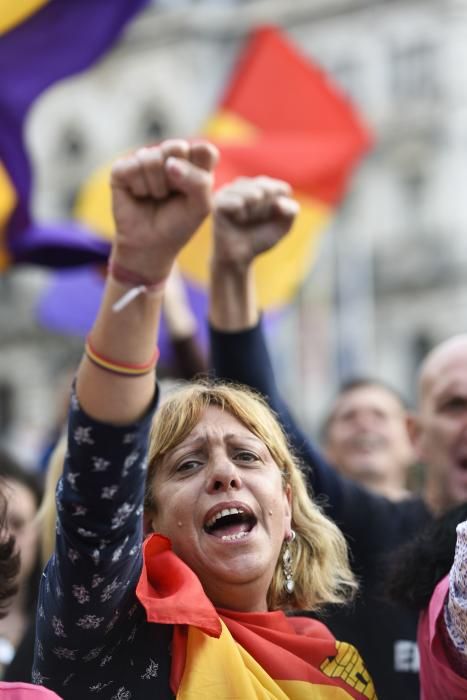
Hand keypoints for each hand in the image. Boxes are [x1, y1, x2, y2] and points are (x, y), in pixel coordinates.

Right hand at [110, 139, 217, 281]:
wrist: (150, 245)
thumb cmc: (179, 224)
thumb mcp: (201, 206)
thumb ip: (199, 181)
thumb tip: (169, 164)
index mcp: (193, 163)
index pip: (204, 150)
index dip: (200, 170)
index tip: (194, 192)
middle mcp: (168, 157)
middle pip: (177, 147)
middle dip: (177, 178)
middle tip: (172, 195)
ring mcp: (144, 160)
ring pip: (153, 158)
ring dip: (157, 187)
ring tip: (156, 198)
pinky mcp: (123, 168)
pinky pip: (133, 167)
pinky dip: (140, 188)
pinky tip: (140, 196)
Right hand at [212, 176, 298, 269]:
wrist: (239, 257)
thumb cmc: (260, 238)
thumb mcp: (283, 226)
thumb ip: (291, 211)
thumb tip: (278, 203)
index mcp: (262, 185)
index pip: (282, 189)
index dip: (279, 208)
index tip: (268, 219)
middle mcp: (245, 184)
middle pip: (269, 190)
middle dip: (266, 211)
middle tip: (254, 221)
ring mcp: (230, 190)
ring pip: (255, 194)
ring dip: (254, 213)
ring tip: (244, 221)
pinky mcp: (219, 200)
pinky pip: (239, 203)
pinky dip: (241, 215)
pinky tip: (235, 221)